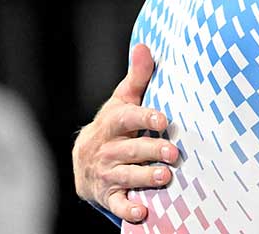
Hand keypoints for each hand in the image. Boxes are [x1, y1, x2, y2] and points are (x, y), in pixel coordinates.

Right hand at [72, 44, 178, 223]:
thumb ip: (137, 77)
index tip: (163, 120)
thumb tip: (145, 46)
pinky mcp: (107, 195)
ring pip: (125, 176)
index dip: (145, 118)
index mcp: (112, 123)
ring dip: (145, 178)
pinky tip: (143, 212)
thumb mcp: (122, 100)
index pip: (127, 119)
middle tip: (173, 153)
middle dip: (151, 151)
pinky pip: (117, 204)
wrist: (84, 160)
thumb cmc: (115, 125)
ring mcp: (106, 173)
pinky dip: (128, 209)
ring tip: (165, 177)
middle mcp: (108, 149)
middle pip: (129, 150)